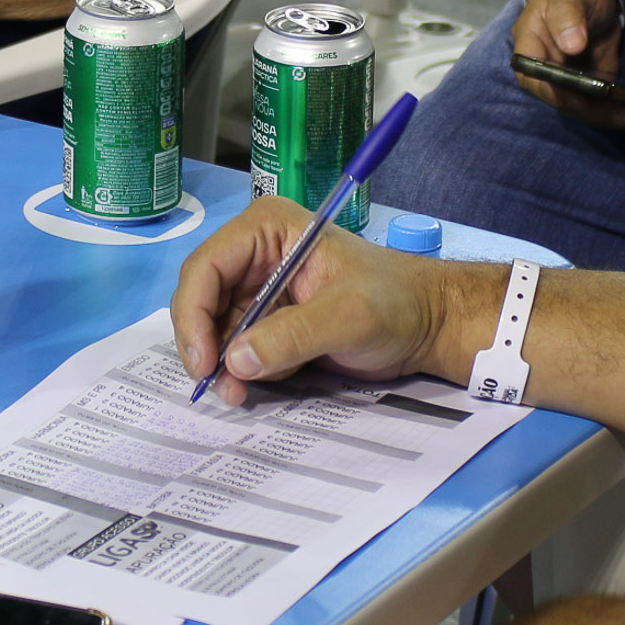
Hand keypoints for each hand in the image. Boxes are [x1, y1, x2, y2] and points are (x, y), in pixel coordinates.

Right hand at [168, 196, 492, 404]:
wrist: (430, 325)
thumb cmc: (396, 303)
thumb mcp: (348, 317)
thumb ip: (292, 336)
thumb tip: (235, 361)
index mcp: (267, 229)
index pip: (206, 267)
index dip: (194, 315)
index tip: (204, 363)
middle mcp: (255, 253)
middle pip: (201, 299)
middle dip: (205, 345)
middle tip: (217, 386)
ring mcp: (260, 288)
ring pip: (215, 329)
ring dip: (222, 365)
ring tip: (237, 395)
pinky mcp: (270, 320)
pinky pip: (238, 347)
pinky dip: (241, 371)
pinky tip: (257, 386)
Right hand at [509, 0, 624, 124]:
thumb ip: (567, 16)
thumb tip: (571, 46)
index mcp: (529, 48)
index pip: (532, 78)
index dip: (552, 91)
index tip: (577, 99)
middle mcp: (546, 71)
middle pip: (559, 99)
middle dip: (588, 110)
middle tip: (618, 115)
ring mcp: (569, 81)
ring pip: (582, 107)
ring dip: (607, 115)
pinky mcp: (591, 85)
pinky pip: (601, 104)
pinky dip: (618, 110)